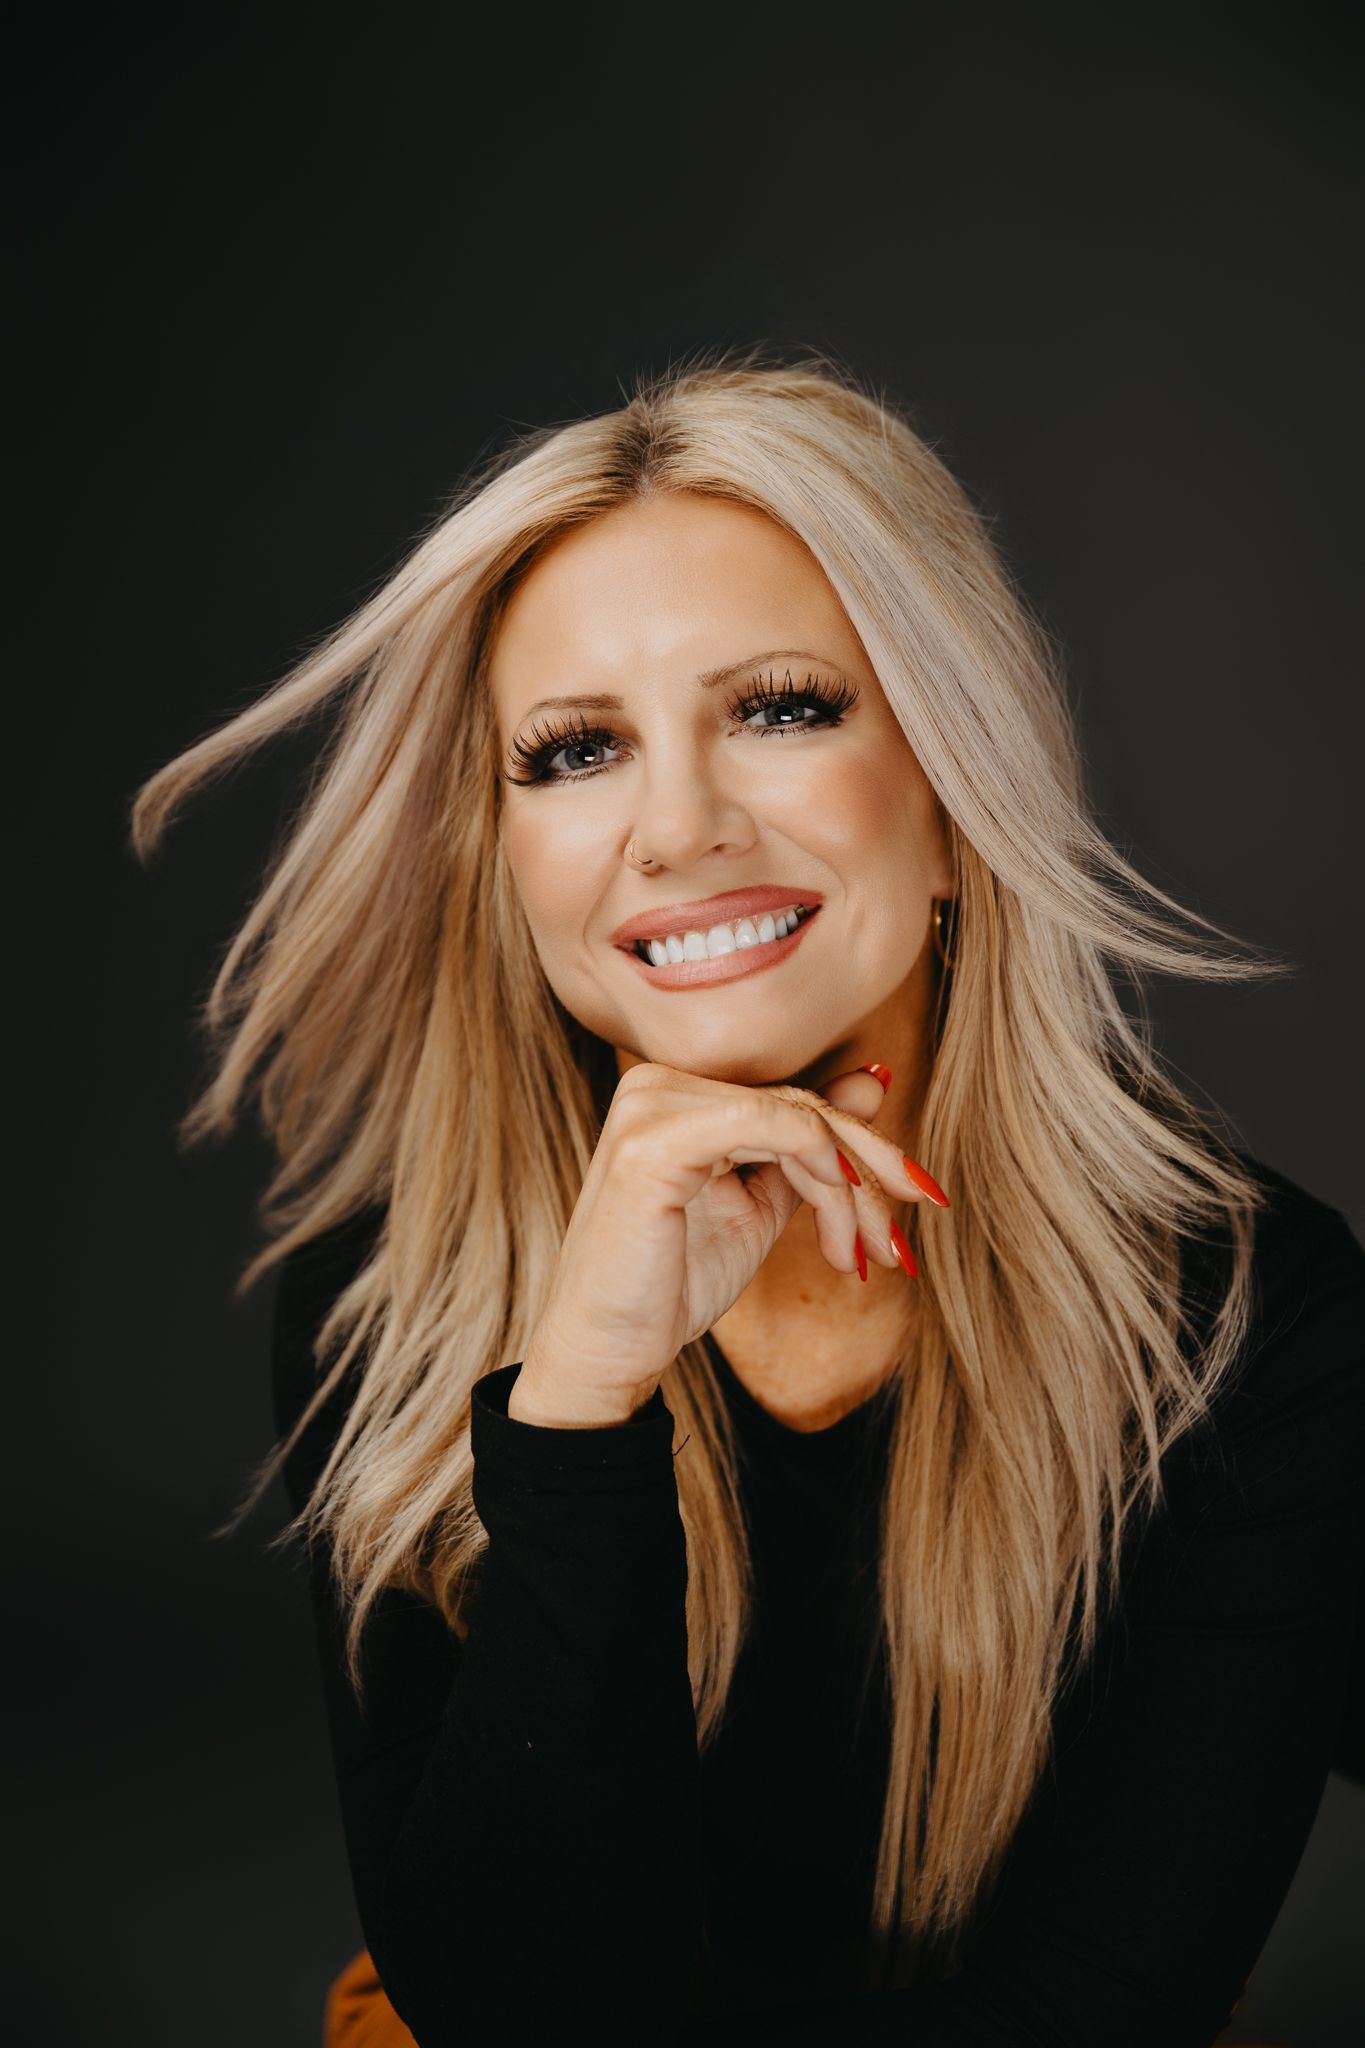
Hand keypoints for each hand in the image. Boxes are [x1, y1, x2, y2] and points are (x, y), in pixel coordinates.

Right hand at [511, 1060, 943, 1425]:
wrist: (604, 1354)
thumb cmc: (669, 1285)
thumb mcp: (758, 1207)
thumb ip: (808, 1149)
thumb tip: (873, 1080)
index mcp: (673, 1094)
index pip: (792, 1101)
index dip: (862, 1147)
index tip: (917, 1195)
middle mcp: (656, 1084)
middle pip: (799, 1105)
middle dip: (870, 1165)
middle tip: (919, 1213)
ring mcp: (650, 1106)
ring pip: (795, 1119)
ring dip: (849, 1189)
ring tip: (864, 1254)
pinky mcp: (653, 1141)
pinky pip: (766, 1124)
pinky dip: (818, 1165)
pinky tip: (839, 1221)